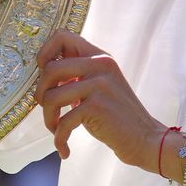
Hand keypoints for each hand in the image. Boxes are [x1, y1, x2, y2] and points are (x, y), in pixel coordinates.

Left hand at [35, 30, 165, 171]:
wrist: (144, 138)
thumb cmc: (116, 115)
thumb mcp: (99, 85)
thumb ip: (77, 75)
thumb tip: (42, 73)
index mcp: (99, 56)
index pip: (62, 36)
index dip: (45, 54)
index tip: (44, 76)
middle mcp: (100, 64)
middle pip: (50, 69)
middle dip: (40, 93)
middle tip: (48, 109)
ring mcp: (99, 84)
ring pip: (51, 96)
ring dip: (48, 119)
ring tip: (57, 130)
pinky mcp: (97, 106)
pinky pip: (63, 122)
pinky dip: (59, 138)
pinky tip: (64, 148)